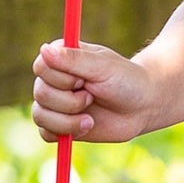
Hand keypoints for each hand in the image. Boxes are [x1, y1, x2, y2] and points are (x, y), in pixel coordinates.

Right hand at [31, 40, 154, 143]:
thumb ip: (74, 59)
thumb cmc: (126, 80)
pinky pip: (45, 133)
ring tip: (91, 118)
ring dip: (68, 120)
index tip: (84, 78)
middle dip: (70, 101)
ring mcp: (55, 103)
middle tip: (92, 97)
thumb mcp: (103, 67)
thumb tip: (44, 49)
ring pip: (40, 115)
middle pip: (40, 93)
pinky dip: (65, 133)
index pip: (41, 67)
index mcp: (61, 58)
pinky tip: (86, 127)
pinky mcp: (60, 124)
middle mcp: (54, 79)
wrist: (143, 106)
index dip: (62, 78)